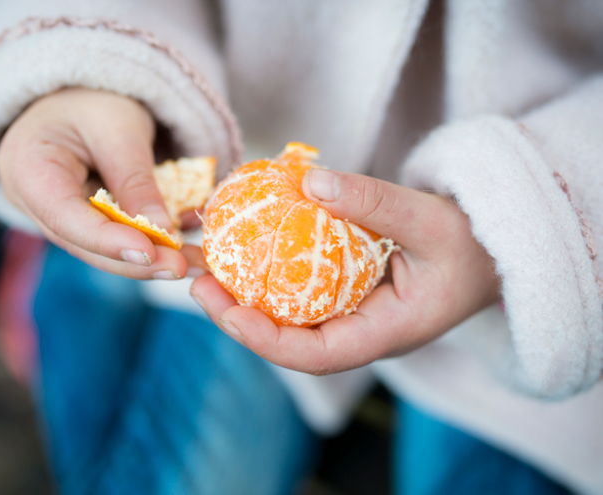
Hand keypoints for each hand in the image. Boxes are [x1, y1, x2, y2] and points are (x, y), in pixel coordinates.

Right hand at [0, 88, 204, 278]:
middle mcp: (36, 203)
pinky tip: (188, 252)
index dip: (107, 241)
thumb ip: (136, 180)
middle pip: (86, 244)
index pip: (65, 217)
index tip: (149, 253)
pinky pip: (119, 240)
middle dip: (137, 260)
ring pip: (105, 250)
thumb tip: (164, 232)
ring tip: (194, 264)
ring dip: (152, 261)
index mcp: (27, 169)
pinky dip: (154, 246)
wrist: (86, 94)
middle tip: (180, 268)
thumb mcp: (119, 129)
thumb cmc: (95, 99)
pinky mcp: (88, 223)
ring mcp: (61, 217)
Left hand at [190, 170, 499, 373]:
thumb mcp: (430, 219)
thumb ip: (374, 202)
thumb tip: (310, 180)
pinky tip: (247, 250)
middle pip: (291, 340)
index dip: (266, 340)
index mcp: (385, 333)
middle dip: (240, 319)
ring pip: (291, 317)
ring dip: (247, 297)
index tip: (226, 312)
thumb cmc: (471, 243)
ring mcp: (353, 313)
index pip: (317, 355)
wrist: (490, 249)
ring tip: (209, 269)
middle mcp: (362, 330)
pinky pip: (302, 290)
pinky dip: (270, 274)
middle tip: (199, 284)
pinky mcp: (348, 291)